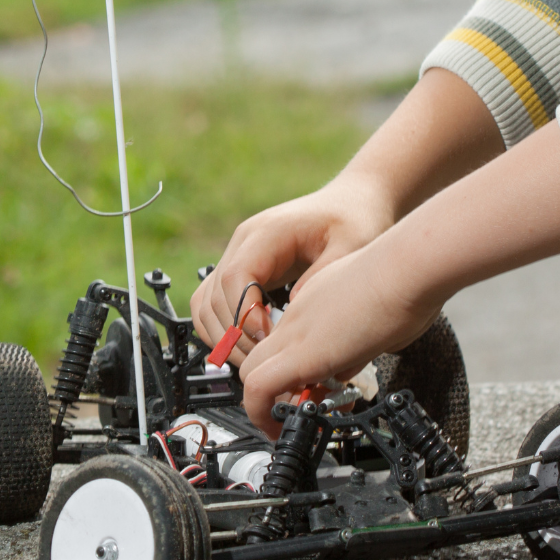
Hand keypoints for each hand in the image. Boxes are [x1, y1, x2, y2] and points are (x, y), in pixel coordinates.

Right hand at [189, 176, 394, 362]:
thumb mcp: (352, 244)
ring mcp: (240, 256)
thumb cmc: (353, 218)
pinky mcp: (245, 270)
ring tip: (258, 358)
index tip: (267, 338)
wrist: (352, 200)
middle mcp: (244, 243)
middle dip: (235, 335)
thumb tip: (295, 312)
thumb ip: (323, 276)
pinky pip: (215, 304)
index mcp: (267, 233)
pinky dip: (225, 329)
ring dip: (225, 337)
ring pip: (206, 304)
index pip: (236, 277)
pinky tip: (253, 345)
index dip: (244, 314)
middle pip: (214, 296)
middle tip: (264, 359)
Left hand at [237, 118, 559, 433]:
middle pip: (261, 350)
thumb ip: (417, 287)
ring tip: (288, 421)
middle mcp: (302, 309)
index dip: (293, 359)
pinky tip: (288, 423)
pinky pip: (257, 391)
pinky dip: (265, 412)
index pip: (289, 329)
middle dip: (274, 384)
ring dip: (268, 402)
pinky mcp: (295, 350)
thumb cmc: (426, 264)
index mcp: (326, 296)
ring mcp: (294, 328)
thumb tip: (464, 262)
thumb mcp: (413, 279)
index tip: (313, 383)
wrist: (418, 254)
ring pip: (250, 372)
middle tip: (292, 409)